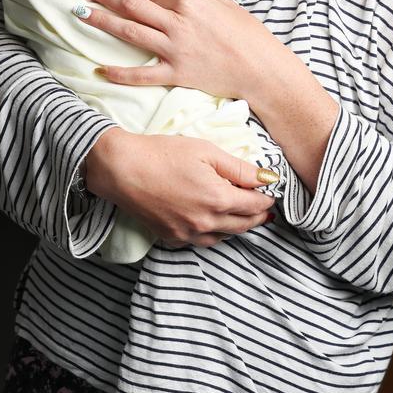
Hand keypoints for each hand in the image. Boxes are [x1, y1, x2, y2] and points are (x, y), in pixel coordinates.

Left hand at [82, 0, 287, 98]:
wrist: (261, 69)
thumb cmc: (247, 34)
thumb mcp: (221, 2)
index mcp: (189, 2)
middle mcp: (178, 23)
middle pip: (132, 6)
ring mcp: (175, 49)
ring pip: (130, 33)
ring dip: (102, 22)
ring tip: (80, 15)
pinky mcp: (176, 74)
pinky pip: (142, 74)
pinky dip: (121, 73)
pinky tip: (101, 70)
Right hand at [85, 127, 274, 246]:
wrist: (121, 169)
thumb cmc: (163, 154)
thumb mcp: (206, 151)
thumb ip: (240, 169)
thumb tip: (268, 178)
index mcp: (219, 199)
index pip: (256, 206)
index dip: (267, 198)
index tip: (272, 190)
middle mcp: (207, 223)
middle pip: (244, 225)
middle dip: (258, 215)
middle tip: (264, 205)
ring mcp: (188, 234)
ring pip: (225, 236)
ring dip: (238, 226)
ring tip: (242, 213)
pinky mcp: (172, 238)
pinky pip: (203, 240)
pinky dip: (215, 232)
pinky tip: (214, 220)